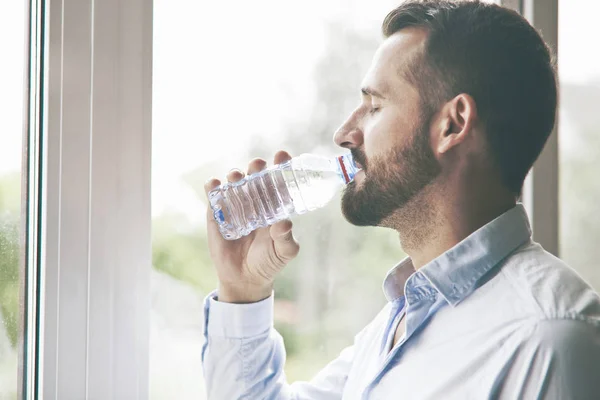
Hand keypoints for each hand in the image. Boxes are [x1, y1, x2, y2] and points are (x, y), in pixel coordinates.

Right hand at [204, 150, 300, 302]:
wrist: (245, 279)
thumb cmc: (269, 261)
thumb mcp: (283, 252)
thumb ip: (286, 239)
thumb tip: (284, 223)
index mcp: (275, 206)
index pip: (279, 181)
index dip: (281, 166)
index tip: (282, 155)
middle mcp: (256, 201)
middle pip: (256, 177)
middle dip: (257, 167)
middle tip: (258, 165)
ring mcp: (236, 206)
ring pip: (235, 184)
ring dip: (235, 176)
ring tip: (237, 176)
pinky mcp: (217, 214)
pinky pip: (214, 197)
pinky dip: (213, 188)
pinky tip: (214, 184)